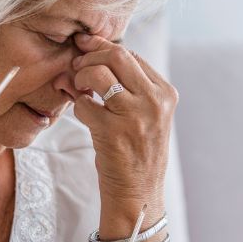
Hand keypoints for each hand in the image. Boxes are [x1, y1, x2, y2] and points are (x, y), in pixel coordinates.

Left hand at [70, 32, 175, 229]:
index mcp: (165, 93)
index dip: (104, 48)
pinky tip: (84, 116)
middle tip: (77, 66)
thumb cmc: (137, 152)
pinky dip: (77, 106)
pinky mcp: (112, 132)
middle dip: (90, 56)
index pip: (132, 55)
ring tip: (77, 88)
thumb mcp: (147, 115)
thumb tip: (93, 52)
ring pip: (98, 73)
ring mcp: (134, 116)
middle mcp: (154, 101)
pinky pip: (84, 104)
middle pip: (117, 55)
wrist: (138, 193)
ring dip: (80, 76)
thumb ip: (130, 86)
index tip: (86, 48)